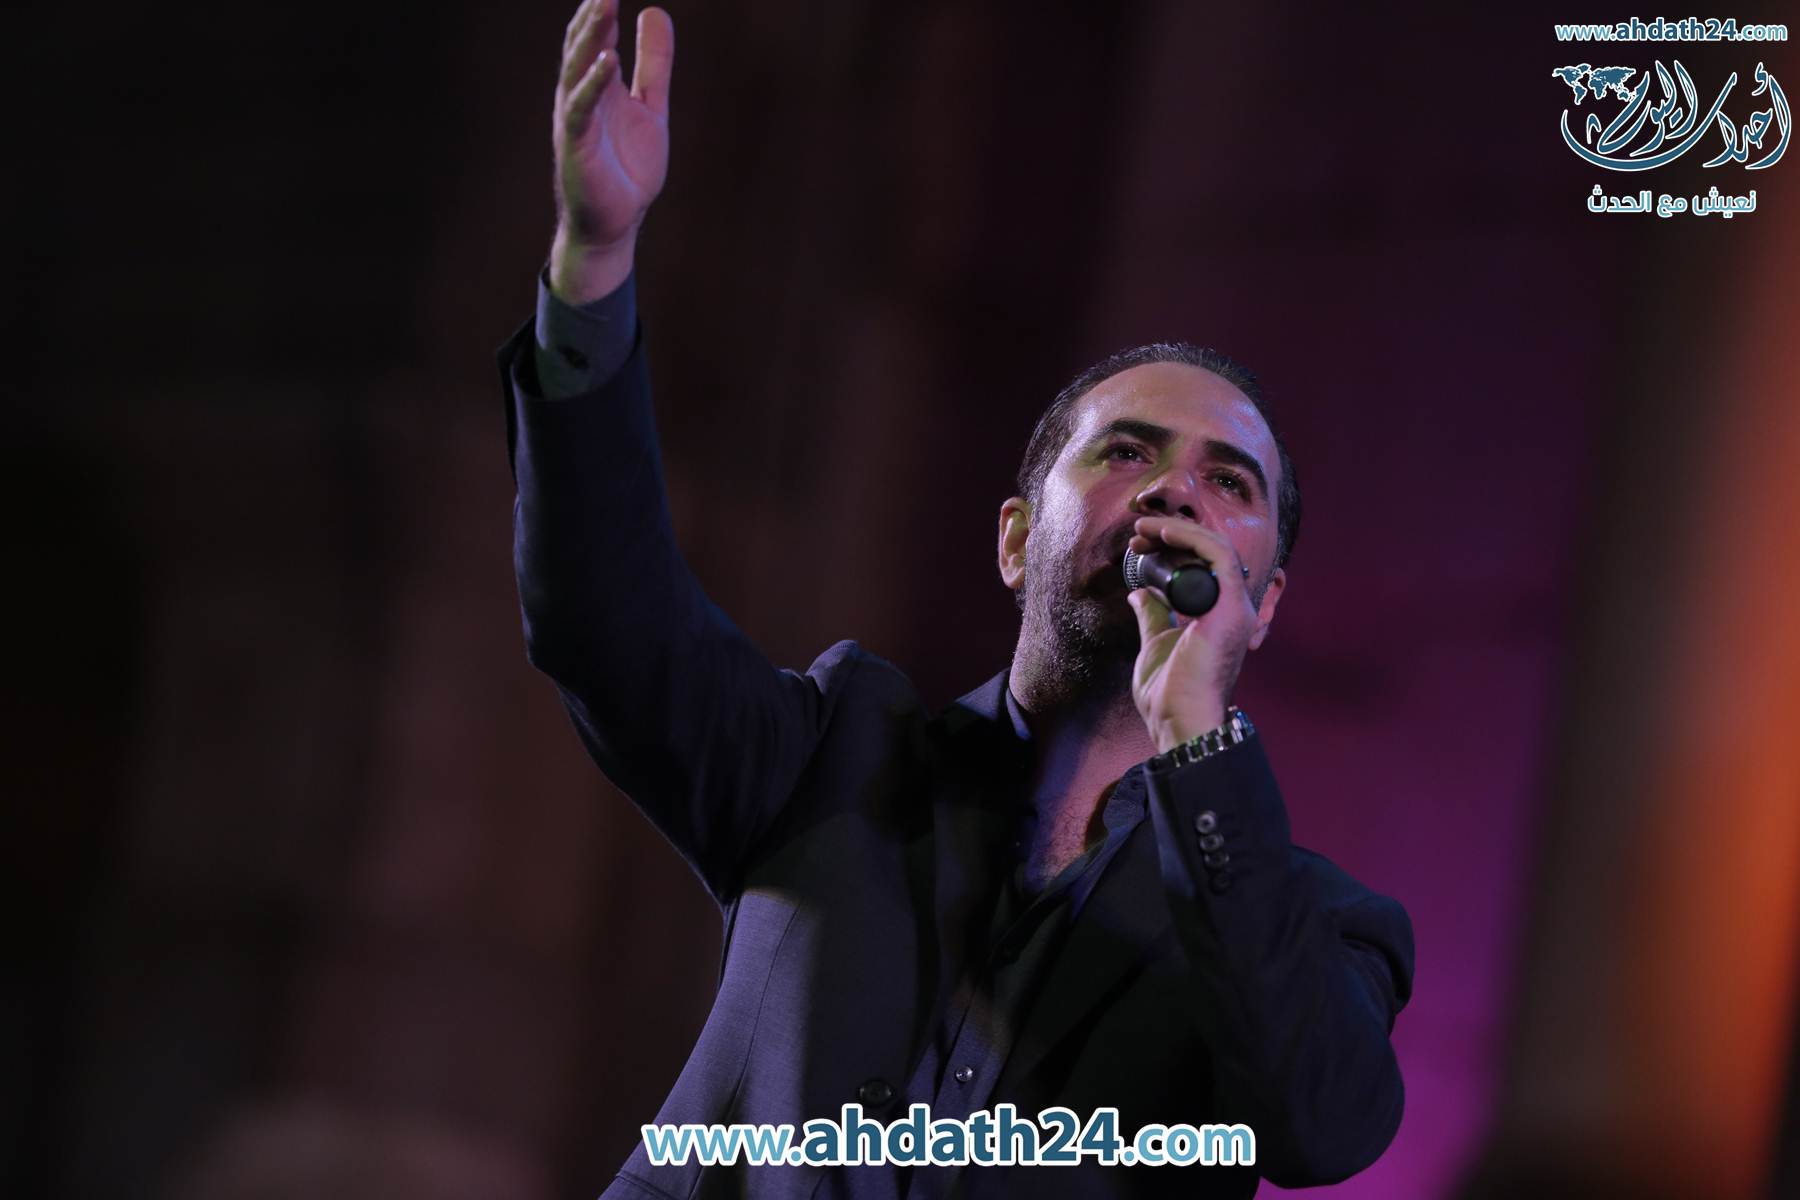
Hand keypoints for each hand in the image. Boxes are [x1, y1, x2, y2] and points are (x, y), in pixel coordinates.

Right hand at [550, 0, 674, 302]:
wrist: (616, 223)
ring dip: (590, 35)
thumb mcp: (651, 107)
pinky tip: (607, 59)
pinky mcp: (576, 145)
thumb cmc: (627, 168)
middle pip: (583, 44)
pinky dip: (593, 83)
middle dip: (595, 12)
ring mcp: (576, 118)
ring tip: (604, 3)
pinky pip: (582, 107)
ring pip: (577, 68)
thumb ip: (654, 64)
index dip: (605, 7)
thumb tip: (656, 11)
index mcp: (600, 85)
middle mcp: (583, 96)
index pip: (597, 34)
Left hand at [1126, 516, 1260, 752]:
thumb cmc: (1170, 695)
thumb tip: (1140, 594)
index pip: (1203, 565)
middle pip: (1208, 553)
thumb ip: (1153, 616)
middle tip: (1138, 534)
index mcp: (1219, 616)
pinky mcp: (1231, 608)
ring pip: (1215, 548)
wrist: (1179, 720)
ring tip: (1144, 529)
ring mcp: (1236, 608)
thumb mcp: (1155, 644)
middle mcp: (1234, 608)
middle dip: (1171, 536)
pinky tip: (1164, 533)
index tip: (1139, 545)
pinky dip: (1192, 539)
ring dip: (1177, 532)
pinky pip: (1218, 556)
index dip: (1172, 547)